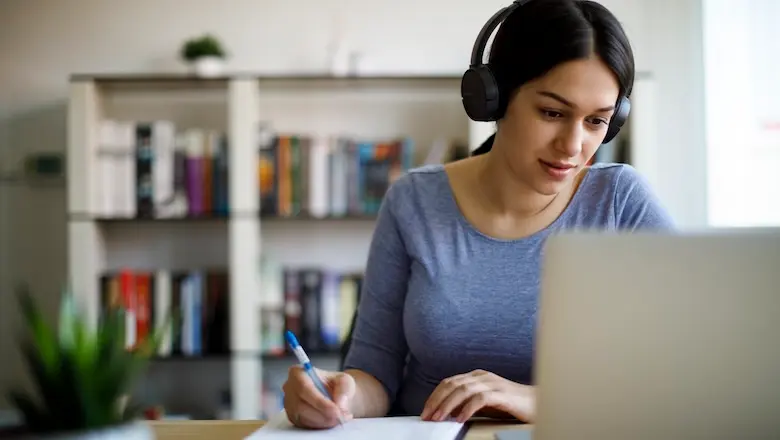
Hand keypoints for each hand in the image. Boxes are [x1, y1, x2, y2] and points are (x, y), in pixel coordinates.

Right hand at [282, 366, 354, 428]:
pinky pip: (304, 425)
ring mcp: (289, 404)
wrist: (334, 395)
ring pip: (303, 417)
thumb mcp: (344, 380)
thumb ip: (343, 390)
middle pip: (301, 405)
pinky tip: (331, 421)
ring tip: (339, 418)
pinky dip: (320, 425)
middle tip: (340, 417)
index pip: (304, 387)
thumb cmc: (335, 384)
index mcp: (298, 373)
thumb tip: (339, 404)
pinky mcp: (293, 417)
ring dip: (323, 421)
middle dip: (323, 414)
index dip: (319, 401)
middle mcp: (290, 388)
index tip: (335, 410)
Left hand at [420, 369, 534, 422]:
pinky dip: (467, 409)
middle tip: (427, 416)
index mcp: (476, 376)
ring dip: (447, 405)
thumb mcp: (484, 403)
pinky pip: (480, 399)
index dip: (434, 396)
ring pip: (462, 390)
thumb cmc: (510, 404)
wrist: (538, 403)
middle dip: (436, 401)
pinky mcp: (502, 394)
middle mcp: (482, 376)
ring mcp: (492, 383)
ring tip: (438, 418)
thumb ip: (467, 403)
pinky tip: (460, 419)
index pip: (448, 382)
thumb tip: (447, 413)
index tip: (425, 411)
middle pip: (452, 385)